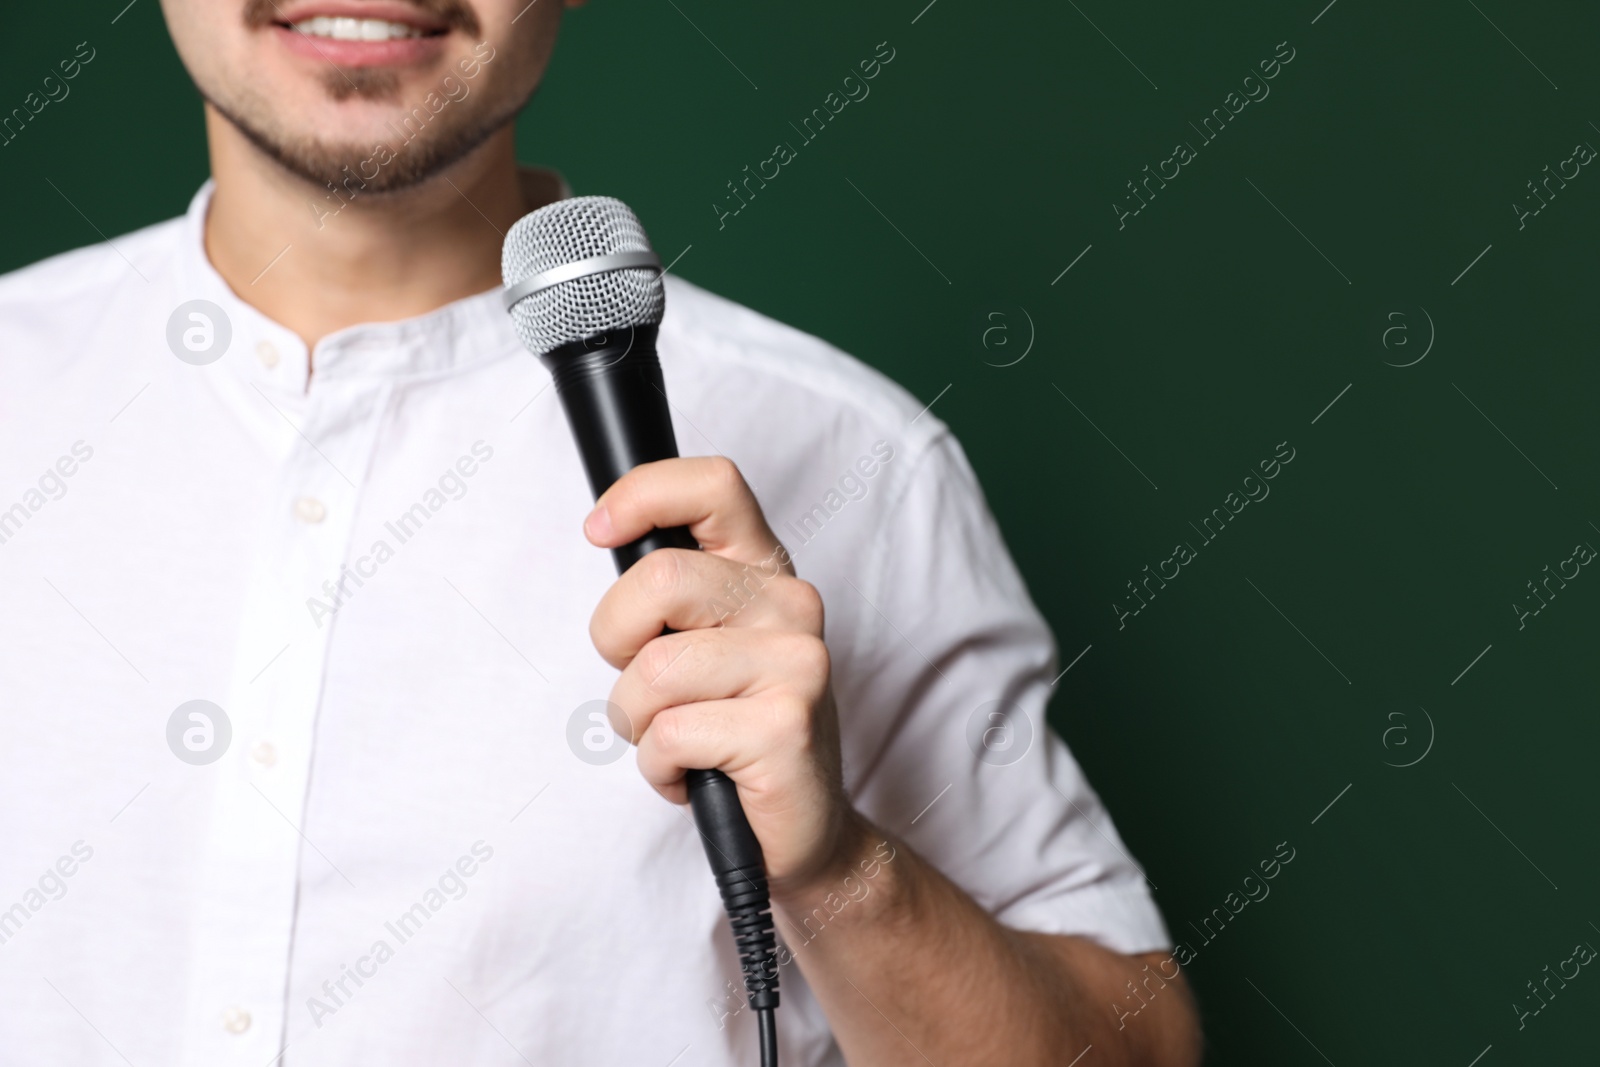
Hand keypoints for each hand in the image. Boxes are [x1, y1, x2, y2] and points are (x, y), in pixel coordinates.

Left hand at [584, 456, 856, 893]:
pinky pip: (670, 735)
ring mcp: (797, 663)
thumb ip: (672, 593)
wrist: (807, 831)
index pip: (713, 485)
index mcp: (764, 570)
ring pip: (653, 671)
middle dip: (616, 641)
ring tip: (676, 742)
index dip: (642, 494)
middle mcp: (791, 604)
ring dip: (636, 723)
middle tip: (642, 688)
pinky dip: (660, 768)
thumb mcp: (704, 646)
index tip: (600, 531)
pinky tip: (695, 776)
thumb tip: (606, 533)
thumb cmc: (736, 733)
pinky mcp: (787, 727)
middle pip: (659, 580)